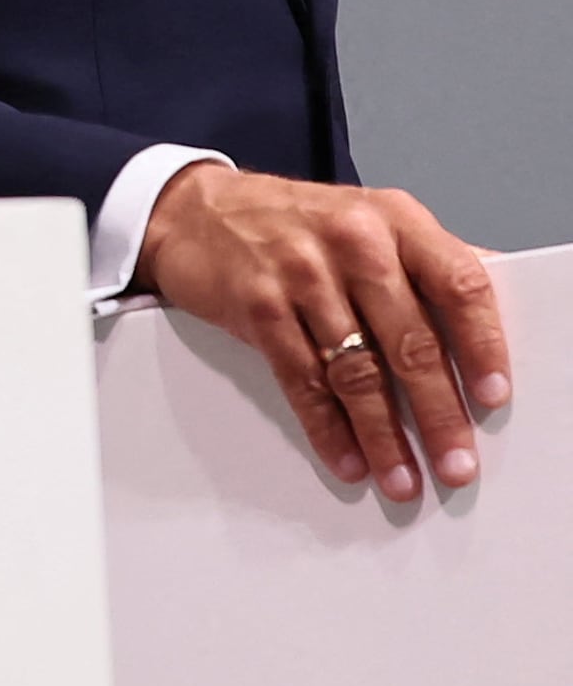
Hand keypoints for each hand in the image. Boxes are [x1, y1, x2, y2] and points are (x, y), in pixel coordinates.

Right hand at [137, 162, 511, 502]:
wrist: (193, 208)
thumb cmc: (294, 222)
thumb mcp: (369, 221)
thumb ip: (426, 263)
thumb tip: (491, 321)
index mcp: (395, 219)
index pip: (459, 283)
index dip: (483, 345)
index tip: (493, 397)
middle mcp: (352, 241)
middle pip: (410, 341)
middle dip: (437, 413)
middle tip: (455, 463)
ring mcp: (300, 272)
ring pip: (355, 370)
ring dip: (383, 434)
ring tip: (403, 477)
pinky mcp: (257, 304)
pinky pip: (301, 379)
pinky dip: (327, 427)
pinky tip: (347, 457)